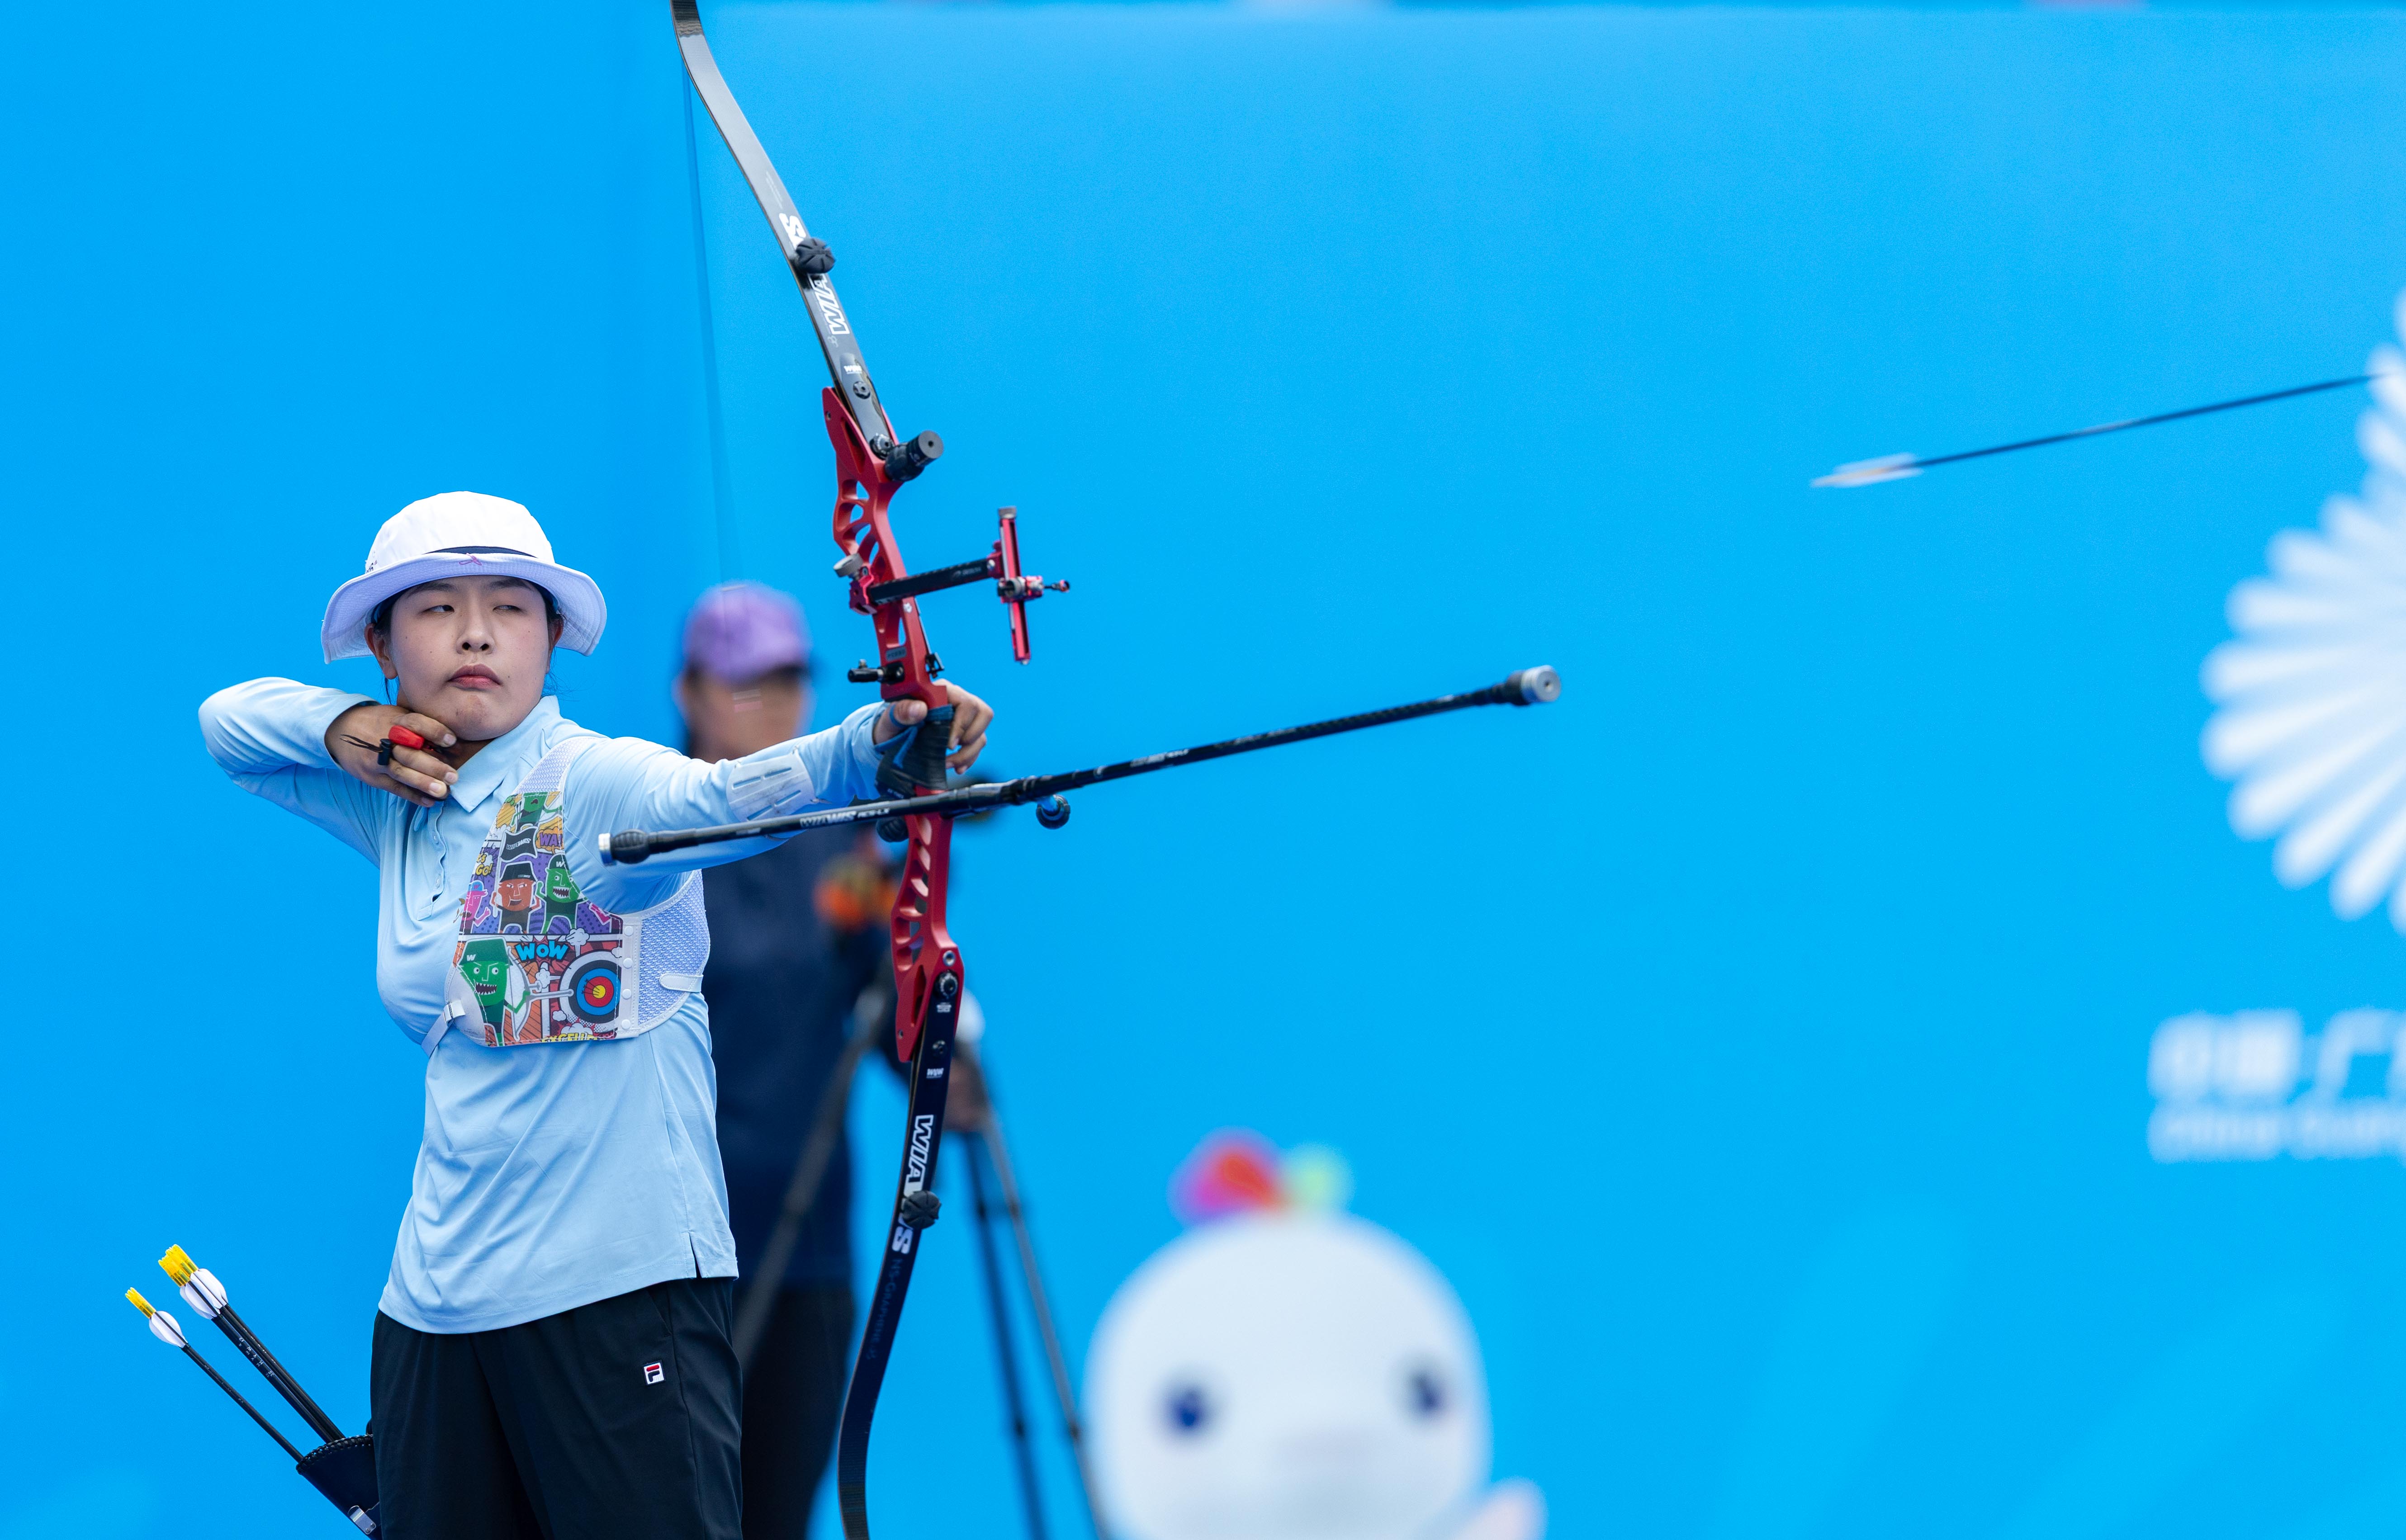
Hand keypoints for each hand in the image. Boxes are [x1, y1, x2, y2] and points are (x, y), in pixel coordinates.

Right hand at [327, 702, 459, 807]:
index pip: (415, 723)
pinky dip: (412, 796)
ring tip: (444, 791)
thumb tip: (453, 741)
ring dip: (423, 783)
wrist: (341, 729)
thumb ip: (419, 724)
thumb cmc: (380, 721)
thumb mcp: (396, 713)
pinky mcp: (372, 777)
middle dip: (432, 766)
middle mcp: (384, 740)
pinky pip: (394, 788)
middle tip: (454, 776)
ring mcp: (376, 760)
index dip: (434, 731)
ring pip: (401, 773)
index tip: (452, 740)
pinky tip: (430, 802)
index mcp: (394, 720)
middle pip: (409, 754)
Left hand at [872, 682, 992, 772]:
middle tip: (950, 750)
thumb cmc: (892, 724)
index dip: (962, 725)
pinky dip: (969, 759)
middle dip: (969, 738)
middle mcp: (956, 702)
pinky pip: (977, 745)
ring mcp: (962, 718)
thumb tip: (920, 709)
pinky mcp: (964, 733)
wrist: (891, 737)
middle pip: (983, 714)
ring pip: (980, 734)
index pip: (966, 703)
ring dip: (967, 754)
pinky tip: (957, 767)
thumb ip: (901, 711)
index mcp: (941, 692)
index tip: (948, 744)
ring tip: (948, 764)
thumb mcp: (890, 718)